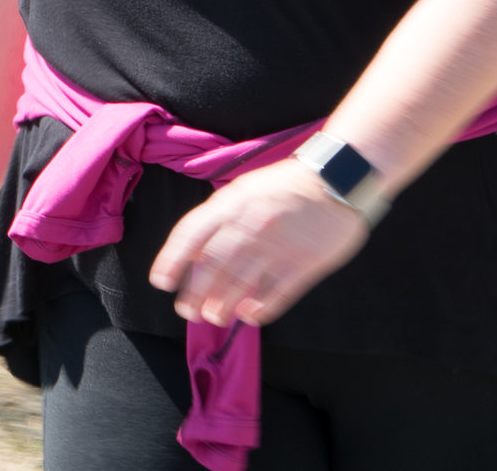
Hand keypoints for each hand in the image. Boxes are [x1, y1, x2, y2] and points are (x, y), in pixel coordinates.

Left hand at [149, 158, 369, 328]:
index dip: (172, 260)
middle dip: (195, 292)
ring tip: (214, 317)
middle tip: (187, 312)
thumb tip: (196, 250)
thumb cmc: (284, 186)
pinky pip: (277, 292)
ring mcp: (277, 246)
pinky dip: (262, 308)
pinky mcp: (304, 263)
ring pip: (241, 283)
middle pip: (213, 265)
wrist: (335, 179)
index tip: (161, 282)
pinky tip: (250, 316)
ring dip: (223, 304)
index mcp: (230, 204)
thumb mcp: (244, 190)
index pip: (191, 234)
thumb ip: (221, 218)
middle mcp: (249, 226)